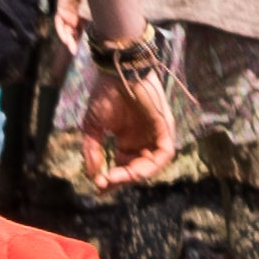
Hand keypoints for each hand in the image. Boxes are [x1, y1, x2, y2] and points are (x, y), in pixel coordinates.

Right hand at [82, 61, 177, 183]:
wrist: (118, 71)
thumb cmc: (105, 94)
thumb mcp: (93, 127)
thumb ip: (93, 151)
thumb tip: (93, 176)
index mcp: (128, 140)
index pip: (124, 167)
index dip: (112, 179)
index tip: (98, 186)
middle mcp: (143, 140)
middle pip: (138, 170)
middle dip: (122, 180)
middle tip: (106, 184)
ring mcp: (155, 134)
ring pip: (152, 165)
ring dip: (135, 176)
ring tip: (117, 178)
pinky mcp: (165, 127)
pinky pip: (165, 153)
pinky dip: (152, 165)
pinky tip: (134, 169)